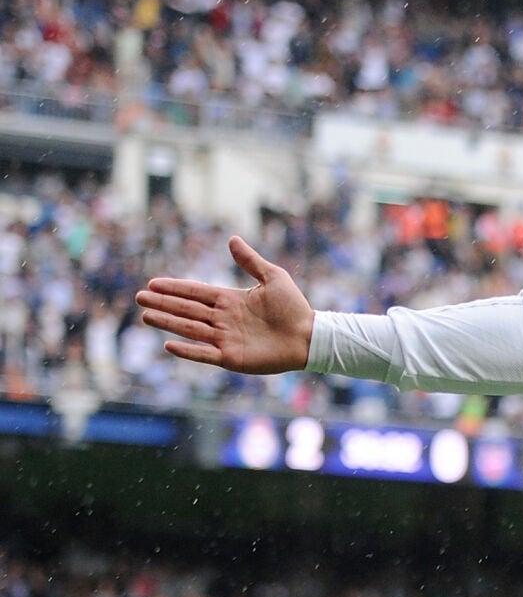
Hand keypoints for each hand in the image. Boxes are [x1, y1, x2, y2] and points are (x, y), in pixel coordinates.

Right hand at [136, 236, 314, 374]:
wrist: (309, 336)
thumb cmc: (294, 307)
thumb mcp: (273, 277)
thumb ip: (251, 261)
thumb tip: (232, 239)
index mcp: (230, 300)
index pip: (195, 292)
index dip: (174, 288)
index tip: (152, 283)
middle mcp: (223, 319)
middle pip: (187, 309)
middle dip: (163, 303)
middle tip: (139, 298)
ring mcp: (225, 339)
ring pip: (190, 329)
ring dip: (168, 323)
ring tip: (146, 316)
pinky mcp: (231, 357)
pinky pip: (204, 354)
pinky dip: (187, 350)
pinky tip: (168, 345)